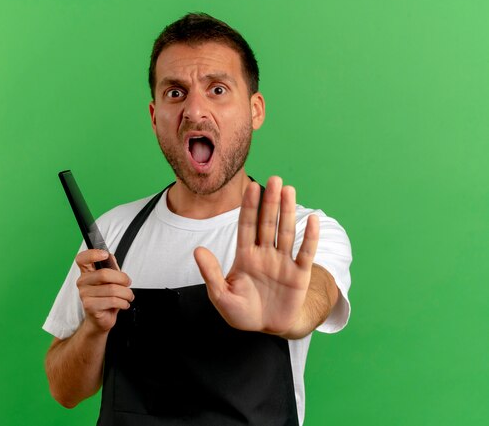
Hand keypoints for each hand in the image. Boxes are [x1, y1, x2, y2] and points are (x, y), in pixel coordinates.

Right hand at [76, 249, 134, 332]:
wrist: (100, 320)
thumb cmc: (105, 298)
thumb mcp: (110, 280)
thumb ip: (110, 267)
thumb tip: (110, 256)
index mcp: (86, 272)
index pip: (82, 259)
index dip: (92, 254)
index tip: (105, 255)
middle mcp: (82, 282)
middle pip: (104, 274)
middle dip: (122, 278)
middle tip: (128, 283)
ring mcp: (84, 294)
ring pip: (112, 289)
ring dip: (126, 293)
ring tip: (128, 296)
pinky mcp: (90, 306)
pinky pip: (112, 301)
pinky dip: (123, 303)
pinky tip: (123, 304)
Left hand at [193, 176, 318, 336]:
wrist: (267, 328)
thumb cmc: (242, 312)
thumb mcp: (221, 295)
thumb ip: (210, 273)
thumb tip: (197, 250)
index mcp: (245, 256)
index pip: (247, 226)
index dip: (249, 207)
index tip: (252, 187)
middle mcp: (265, 254)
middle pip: (267, 224)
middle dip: (270, 202)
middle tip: (274, 179)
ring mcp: (283, 262)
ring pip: (286, 232)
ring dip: (287, 212)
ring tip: (289, 190)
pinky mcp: (299, 275)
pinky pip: (305, 253)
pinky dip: (309, 237)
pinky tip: (311, 219)